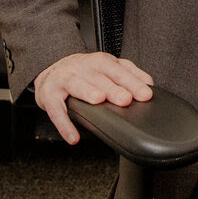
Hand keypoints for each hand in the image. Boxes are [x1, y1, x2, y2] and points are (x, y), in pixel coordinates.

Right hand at [34, 51, 153, 144]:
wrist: (50, 70)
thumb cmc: (82, 72)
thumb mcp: (105, 68)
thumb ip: (126, 73)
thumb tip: (148, 82)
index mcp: (99, 61)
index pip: (119, 70)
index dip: (133, 81)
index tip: (146, 94)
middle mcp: (82, 67)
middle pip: (100, 77)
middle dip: (114, 88)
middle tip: (126, 99)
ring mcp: (65, 79)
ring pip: (77, 84)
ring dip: (89, 92)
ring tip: (99, 101)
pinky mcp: (49, 94)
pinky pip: (56, 110)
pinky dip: (64, 124)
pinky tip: (73, 137)